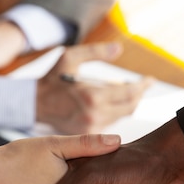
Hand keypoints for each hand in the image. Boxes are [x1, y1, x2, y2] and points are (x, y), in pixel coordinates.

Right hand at [36, 42, 153, 133]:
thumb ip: (96, 52)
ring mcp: (91, 127)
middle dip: (138, 95)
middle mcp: (94, 115)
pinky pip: (109, 124)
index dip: (143, 86)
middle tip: (141, 85)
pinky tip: (110, 104)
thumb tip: (119, 48)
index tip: (150, 80)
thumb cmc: (52, 79)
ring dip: (126, 104)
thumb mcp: (70, 58)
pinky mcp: (87, 134)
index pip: (130, 93)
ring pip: (120, 116)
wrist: (34, 105)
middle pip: (130, 107)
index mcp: (92, 96)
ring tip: (125, 92)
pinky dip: (114, 113)